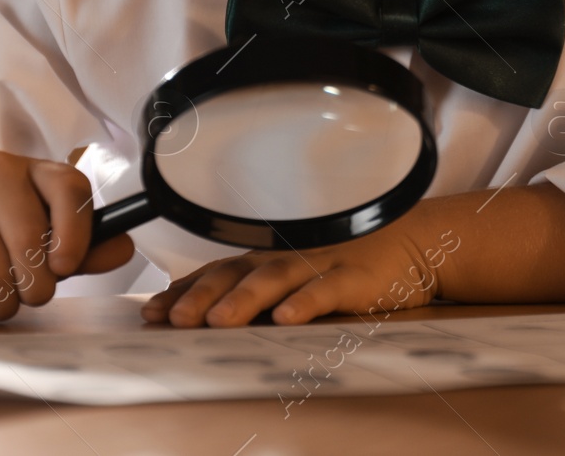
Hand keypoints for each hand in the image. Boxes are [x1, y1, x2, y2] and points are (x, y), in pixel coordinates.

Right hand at [0, 150, 134, 324]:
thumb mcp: (46, 246)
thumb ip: (86, 250)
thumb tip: (124, 248)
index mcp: (33, 170)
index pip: (69, 186)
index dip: (75, 231)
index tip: (67, 267)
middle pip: (30, 234)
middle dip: (36, 284)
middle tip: (30, 295)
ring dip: (1, 301)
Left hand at [140, 223, 446, 327]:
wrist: (413, 243)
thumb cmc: (350, 261)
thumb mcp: (299, 273)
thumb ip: (259, 288)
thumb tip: (207, 311)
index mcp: (270, 258)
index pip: (217, 272)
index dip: (184, 290)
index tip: (151, 311)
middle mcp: (287, 258)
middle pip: (236, 275)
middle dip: (201, 296)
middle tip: (172, 319)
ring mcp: (319, 265)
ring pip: (274, 280)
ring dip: (243, 300)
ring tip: (218, 321)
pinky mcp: (352, 278)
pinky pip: (325, 290)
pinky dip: (305, 302)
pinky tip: (287, 317)